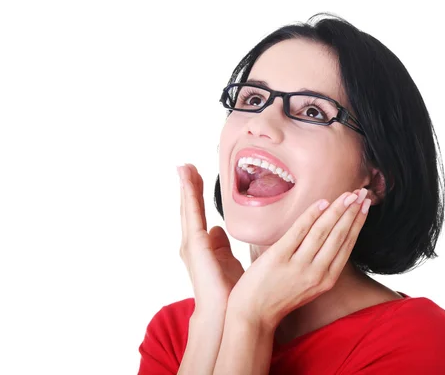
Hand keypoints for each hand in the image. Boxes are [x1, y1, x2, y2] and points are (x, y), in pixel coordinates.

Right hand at [178, 164, 244, 312]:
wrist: (222, 312)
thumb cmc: (227, 292)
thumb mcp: (227, 262)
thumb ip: (221, 246)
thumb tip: (219, 230)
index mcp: (200, 246)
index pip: (196, 214)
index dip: (195, 195)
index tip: (195, 176)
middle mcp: (192, 243)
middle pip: (189, 207)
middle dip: (188, 185)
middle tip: (185, 165)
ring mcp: (191, 243)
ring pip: (188, 207)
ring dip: (186, 185)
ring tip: (184, 167)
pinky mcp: (196, 244)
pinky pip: (192, 212)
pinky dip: (189, 194)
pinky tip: (188, 179)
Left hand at [226, 189, 370, 329]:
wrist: (254, 314)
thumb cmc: (280, 297)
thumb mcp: (310, 286)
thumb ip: (321, 264)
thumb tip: (331, 235)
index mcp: (327, 280)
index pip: (348, 245)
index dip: (358, 223)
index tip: (364, 206)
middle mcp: (317, 273)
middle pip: (339, 235)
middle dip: (352, 212)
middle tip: (362, 193)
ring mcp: (298, 265)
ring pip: (323, 231)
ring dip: (337, 210)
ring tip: (347, 195)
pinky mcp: (279, 258)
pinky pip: (299, 231)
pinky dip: (312, 215)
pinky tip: (322, 203)